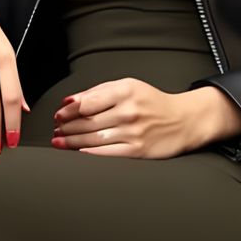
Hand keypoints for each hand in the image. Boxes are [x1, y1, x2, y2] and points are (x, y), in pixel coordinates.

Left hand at [49, 78, 221, 157]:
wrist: (184, 120)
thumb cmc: (152, 102)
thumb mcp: (128, 87)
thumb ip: (99, 92)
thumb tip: (69, 101)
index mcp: (125, 91)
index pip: (87, 102)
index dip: (67, 111)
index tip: (58, 116)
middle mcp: (128, 111)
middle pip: (87, 122)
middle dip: (66, 128)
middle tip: (56, 130)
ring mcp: (133, 133)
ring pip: (92, 139)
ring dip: (71, 141)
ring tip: (59, 141)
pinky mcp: (137, 150)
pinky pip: (106, 153)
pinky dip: (88, 153)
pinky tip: (77, 152)